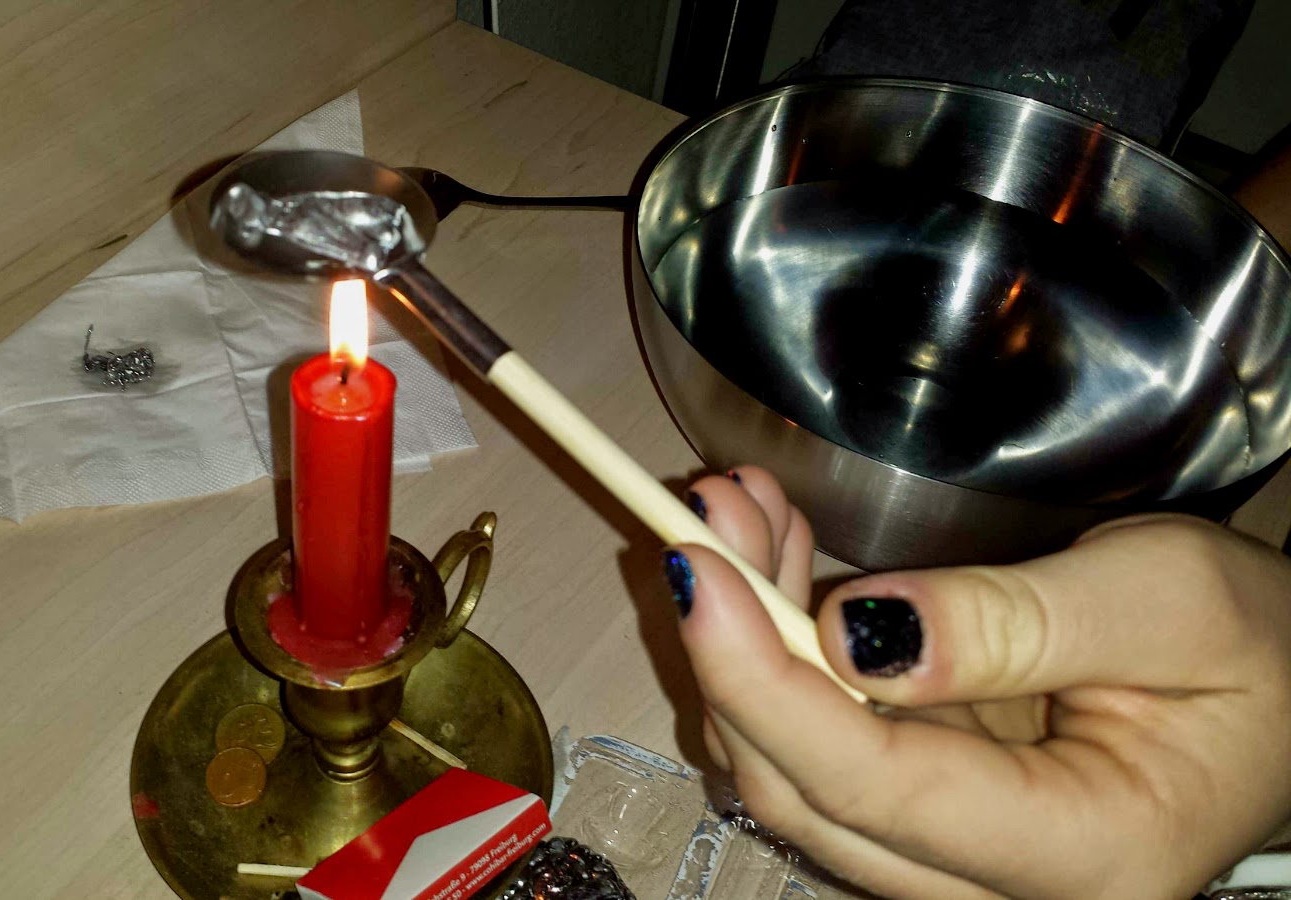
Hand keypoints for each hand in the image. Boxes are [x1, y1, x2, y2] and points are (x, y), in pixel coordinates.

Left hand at [668, 467, 1290, 899]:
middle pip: (807, 793)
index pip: (876, 789)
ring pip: (793, 769)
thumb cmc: (1254, 646)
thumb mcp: (1164, 599)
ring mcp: (950, 853)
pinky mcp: (924, 804)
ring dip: (744, 639)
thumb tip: (853, 635)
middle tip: (707, 515)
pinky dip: (778, 644)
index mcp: (1084, 856)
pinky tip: (772, 553)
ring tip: (736, 511)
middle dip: (734, 649)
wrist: (1280, 685)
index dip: (766, 682)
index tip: (699, 574)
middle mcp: (998, 886)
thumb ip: (1012, 624)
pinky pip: (819, 736)